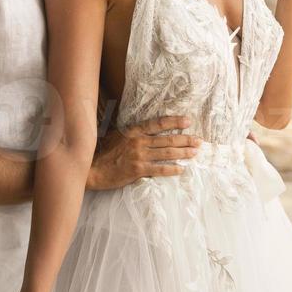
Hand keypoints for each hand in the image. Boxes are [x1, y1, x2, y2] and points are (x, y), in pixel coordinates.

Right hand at [88, 114, 202, 190]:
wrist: (92, 168)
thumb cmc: (103, 152)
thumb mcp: (116, 136)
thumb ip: (132, 134)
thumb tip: (146, 133)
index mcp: (133, 131)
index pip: (158, 123)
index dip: (174, 121)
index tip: (188, 121)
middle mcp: (138, 141)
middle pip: (167, 139)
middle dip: (185, 139)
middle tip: (199, 140)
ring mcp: (139, 155)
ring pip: (167, 153)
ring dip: (183, 153)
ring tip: (194, 153)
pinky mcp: (138, 170)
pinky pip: (160, 169)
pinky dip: (172, 169)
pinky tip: (181, 169)